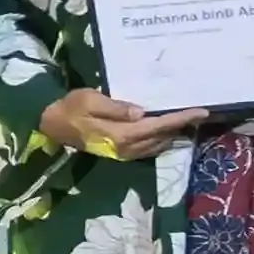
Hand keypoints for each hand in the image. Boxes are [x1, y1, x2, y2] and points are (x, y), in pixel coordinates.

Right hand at [44, 86, 205, 159]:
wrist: (51, 125)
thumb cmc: (70, 108)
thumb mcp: (90, 100)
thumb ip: (115, 107)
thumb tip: (141, 112)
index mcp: (122, 134)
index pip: (159, 125)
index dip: (181, 118)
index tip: (201, 111)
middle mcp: (127, 147)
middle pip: (162, 136)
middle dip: (182, 125)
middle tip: (199, 113)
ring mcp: (124, 152)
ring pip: (157, 145)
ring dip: (172, 133)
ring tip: (186, 121)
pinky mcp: (120, 153)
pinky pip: (148, 148)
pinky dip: (161, 139)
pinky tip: (165, 131)